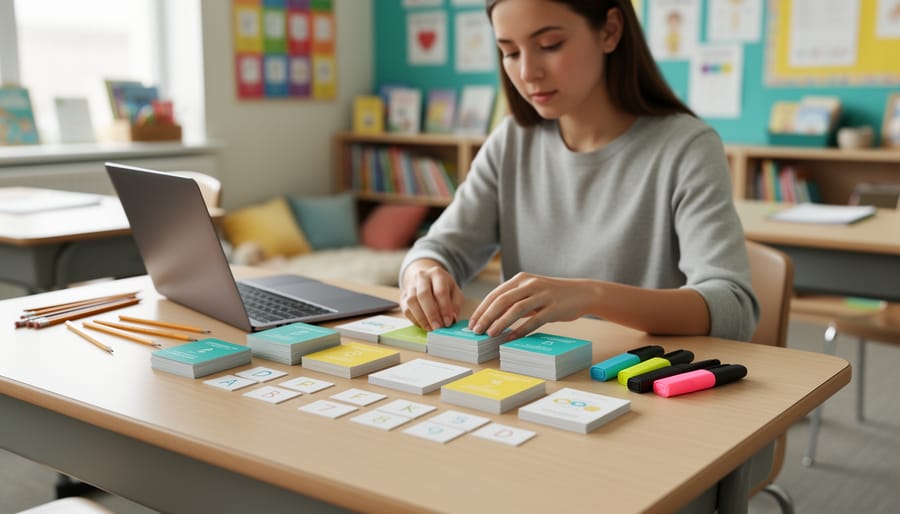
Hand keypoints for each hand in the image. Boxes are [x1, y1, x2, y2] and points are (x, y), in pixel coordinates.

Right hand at [400, 259, 463, 330]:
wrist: (427, 280)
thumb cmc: (444, 288)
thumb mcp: (455, 292)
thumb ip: (456, 305)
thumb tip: (451, 318)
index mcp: (437, 274)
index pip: (440, 291)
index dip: (444, 308)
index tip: (448, 321)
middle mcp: (422, 276)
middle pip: (423, 295)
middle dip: (431, 314)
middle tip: (437, 327)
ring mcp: (410, 285)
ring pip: (412, 302)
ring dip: (421, 318)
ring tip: (430, 328)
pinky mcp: (403, 296)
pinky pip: (406, 309)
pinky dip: (415, 320)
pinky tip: (423, 325)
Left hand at [468, 272, 595, 339]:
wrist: (582, 293)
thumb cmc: (553, 295)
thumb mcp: (532, 292)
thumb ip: (515, 300)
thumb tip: (492, 316)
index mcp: (522, 279)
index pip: (495, 294)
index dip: (482, 309)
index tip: (472, 322)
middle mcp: (530, 285)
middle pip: (502, 300)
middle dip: (486, 316)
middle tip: (476, 330)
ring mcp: (542, 295)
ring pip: (516, 309)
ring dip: (500, 322)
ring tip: (490, 334)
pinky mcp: (553, 308)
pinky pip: (534, 320)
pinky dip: (520, 330)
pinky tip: (511, 338)